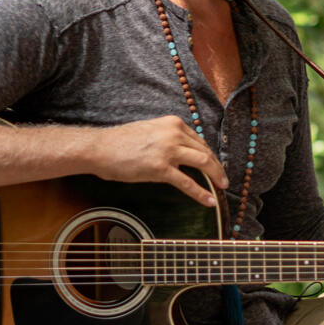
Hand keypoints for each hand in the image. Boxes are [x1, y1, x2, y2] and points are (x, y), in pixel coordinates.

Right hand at [93, 116, 228, 205]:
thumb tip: (182, 153)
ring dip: (216, 176)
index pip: (199, 140)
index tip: (215, 165)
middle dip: (217, 167)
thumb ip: (168, 138)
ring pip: (203, 163)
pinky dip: (201, 193)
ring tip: (222, 187)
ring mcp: (169, 150)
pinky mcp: (161, 168)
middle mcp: (174, 133)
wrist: (100, 148)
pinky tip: (210, 201)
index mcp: (173, 123)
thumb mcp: (151, 131)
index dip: (210, 155)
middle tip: (223, 179)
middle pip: (205, 151)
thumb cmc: (120, 142)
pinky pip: (187, 182)